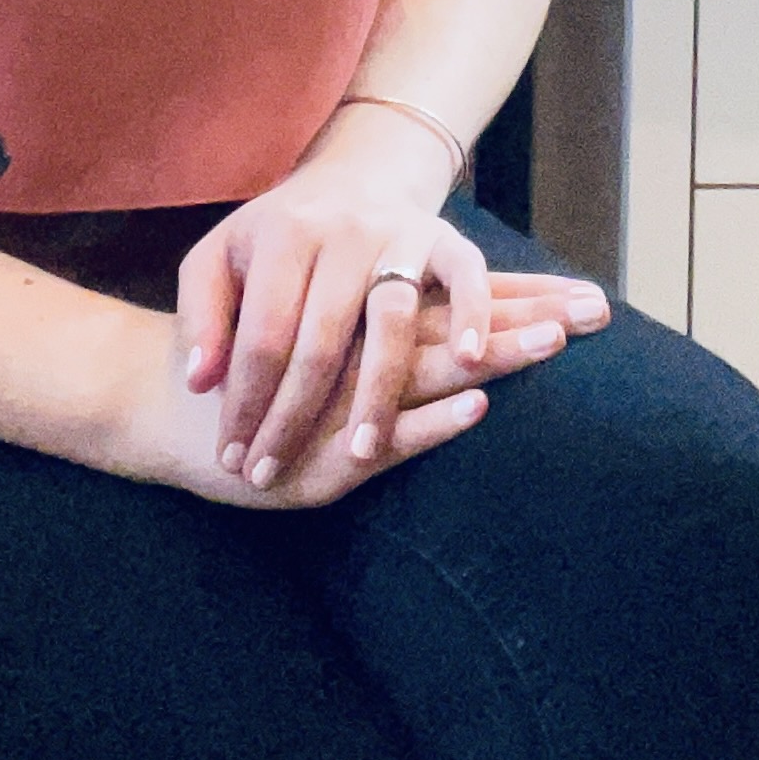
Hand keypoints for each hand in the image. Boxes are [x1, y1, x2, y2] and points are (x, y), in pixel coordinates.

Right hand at [135, 273, 612, 511]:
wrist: (161, 404)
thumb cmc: (243, 371)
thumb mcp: (306, 342)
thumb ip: (370, 331)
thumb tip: (447, 319)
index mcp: (365, 321)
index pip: (462, 308)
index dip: (526, 303)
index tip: (595, 303)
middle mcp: (362, 350)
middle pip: (459, 330)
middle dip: (530, 322)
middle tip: (597, 315)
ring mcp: (347, 401)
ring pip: (430, 369)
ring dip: (496, 354)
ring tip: (555, 343)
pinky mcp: (326, 456)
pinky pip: (388, 435)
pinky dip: (433, 421)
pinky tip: (474, 404)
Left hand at [176, 102, 490, 489]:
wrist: (350, 182)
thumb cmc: (276, 240)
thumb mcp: (219, 259)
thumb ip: (202, 315)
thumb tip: (201, 382)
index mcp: (283, 235)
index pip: (264, 332)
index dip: (246, 399)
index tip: (231, 455)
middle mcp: (343, 232)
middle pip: (322, 339)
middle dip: (295, 416)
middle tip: (271, 476)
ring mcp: (398, 235)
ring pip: (393, 321)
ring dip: (379, 393)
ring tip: (360, 452)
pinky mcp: (445, 239)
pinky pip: (467, 277)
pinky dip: (471, 316)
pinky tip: (465, 364)